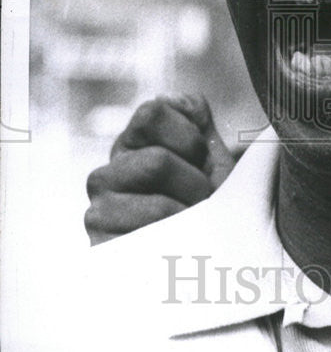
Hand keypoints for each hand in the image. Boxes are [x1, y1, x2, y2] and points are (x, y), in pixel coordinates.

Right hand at [84, 94, 235, 245]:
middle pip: (156, 162)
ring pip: (157, 208)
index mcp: (131, 144)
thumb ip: (196, 119)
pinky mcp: (101, 252)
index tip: (201, 161)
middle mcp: (106, 174)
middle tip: (203, 202)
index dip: (190, 137)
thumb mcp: (210, 156)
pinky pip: (149, 244)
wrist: (211, 253)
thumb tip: (171, 98)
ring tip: (195, 227)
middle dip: (195, 185)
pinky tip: (178, 247)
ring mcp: (98, 214)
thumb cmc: (210, 200)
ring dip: (191, 220)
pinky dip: (178, 246)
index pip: (151, 113)